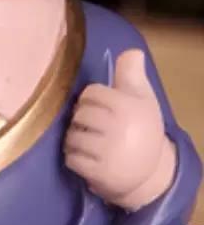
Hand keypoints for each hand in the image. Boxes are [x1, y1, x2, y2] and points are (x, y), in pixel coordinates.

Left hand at [64, 49, 175, 209]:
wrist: (153, 172)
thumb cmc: (142, 127)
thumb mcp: (141, 98)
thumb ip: (131, 74)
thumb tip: (132, 51)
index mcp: (126, 106)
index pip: (89, 93)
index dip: (90, 100)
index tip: (99, 108)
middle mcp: (117, 127)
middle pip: (78, 114)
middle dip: (80, 120)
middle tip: (90, 127)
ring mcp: (108, 151)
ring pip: (71, 136)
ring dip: (73, 140)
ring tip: (86, 142)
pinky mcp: (100, 173)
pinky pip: (71, 159)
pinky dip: (73, 158)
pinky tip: (84, 158)